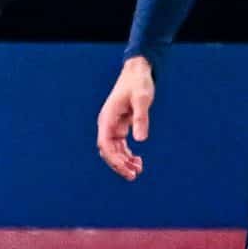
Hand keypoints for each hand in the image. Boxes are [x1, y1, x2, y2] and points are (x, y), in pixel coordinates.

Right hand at [96, 57, 155, 180]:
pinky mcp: (120, 127)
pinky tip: (137, 161)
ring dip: (124, 162)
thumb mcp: (142, 99)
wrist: (137, 72)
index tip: (126, 168)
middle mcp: (107, 124)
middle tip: (133, 175)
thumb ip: (140, 118)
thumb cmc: (138, 83)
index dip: (114, 158)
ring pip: (114, 150)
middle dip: (119, 164)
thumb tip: (141, 139)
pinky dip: (127, 155)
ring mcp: (113, 126)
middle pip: (108, 151)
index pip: (105, 144)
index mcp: (107, 118)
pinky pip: (120, 146)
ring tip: (138, 171)